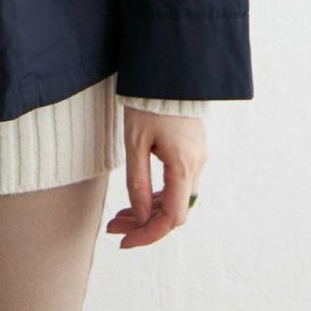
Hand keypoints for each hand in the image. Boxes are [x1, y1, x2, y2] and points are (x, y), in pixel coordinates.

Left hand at [106, 107, 206, 247]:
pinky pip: (178, 184)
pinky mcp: (192, 150)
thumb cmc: (148, 101)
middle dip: (144, 225)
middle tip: (114, 227)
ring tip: (120, 215)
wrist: (166, 69)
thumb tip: (142, 218)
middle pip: (174, 212)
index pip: (172, 217)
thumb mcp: (136, 142)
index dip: (148, 235)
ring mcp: (197, 157)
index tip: (124, 241)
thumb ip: (139, 182)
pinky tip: (139, 198)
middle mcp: (196, 165)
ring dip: (149, 211)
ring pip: (176, 199)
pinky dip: (158, 196)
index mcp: (184, 165)